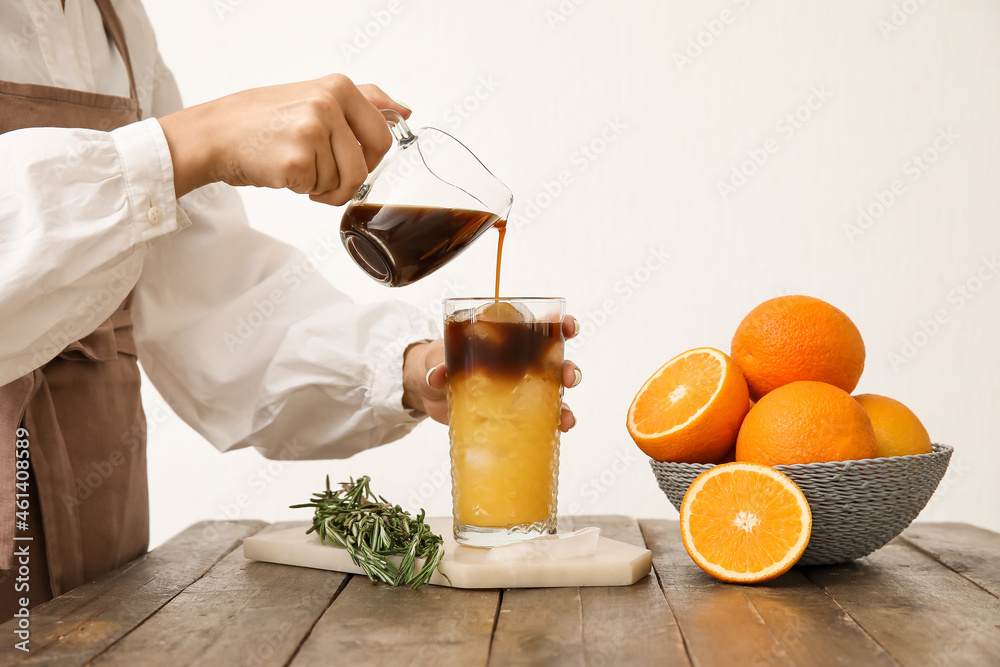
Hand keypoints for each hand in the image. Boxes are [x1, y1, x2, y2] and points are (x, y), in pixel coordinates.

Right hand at [159, 74, 409, 203]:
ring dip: (322, 187)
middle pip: (364, 166)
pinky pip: (317, 190)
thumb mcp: (316, 96)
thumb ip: (364, 101)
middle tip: (326, 176)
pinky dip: (303, 190)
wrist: (218, 133)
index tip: (353, 159)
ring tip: (298, 168)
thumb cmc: (265, 120)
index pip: (382, 135)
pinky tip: (283, 171)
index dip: (370, 158)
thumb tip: (405, 111)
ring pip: (342, 182)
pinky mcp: (297, 161)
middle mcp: (328, 105)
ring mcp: (312, 132)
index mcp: (338, 87)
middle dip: (349, 182)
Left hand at [402, 315, 582, 431]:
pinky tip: (558, 429)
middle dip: (568, 367)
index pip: (537, 325)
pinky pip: (537, 415)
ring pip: (551, 390)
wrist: (425, 392)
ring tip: (565, 416)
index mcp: (503, 337)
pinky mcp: (511, 410)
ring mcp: (517, 386)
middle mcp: (516, 360)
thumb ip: (437, 365)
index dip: (559, 324)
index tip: (568, 326)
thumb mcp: (434, 360)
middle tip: (569, 377)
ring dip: (564, 402)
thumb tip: (439, 373)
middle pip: (553, 360)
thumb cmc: (434, 363)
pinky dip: (552, 422)